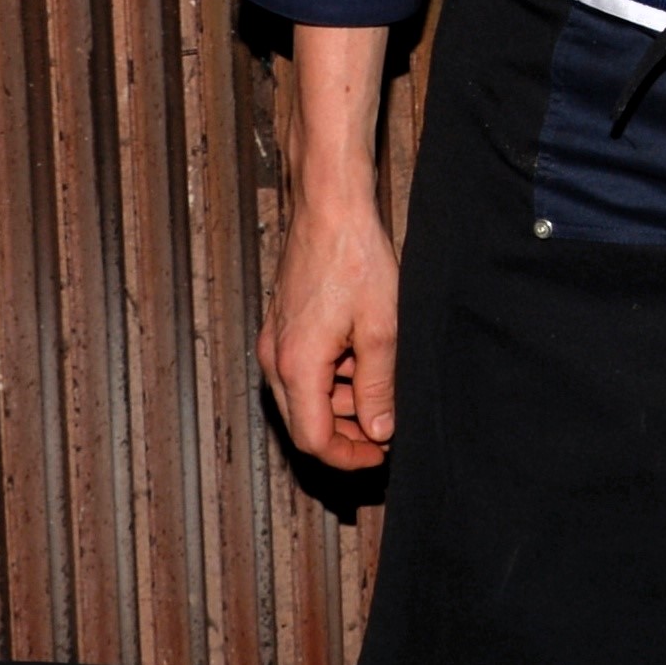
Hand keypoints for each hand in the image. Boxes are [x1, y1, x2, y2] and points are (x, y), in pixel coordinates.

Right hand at [259, 26, 401, 468]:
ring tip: (384, 382)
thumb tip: (380, 432)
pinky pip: (303, 370)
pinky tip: (364, 356)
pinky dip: (333, 376)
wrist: (330, 208)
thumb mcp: (381, 329)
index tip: (383, 454)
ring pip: (305, 397)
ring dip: (344, 402)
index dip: (349, 456)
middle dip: (348, 432)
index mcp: (297, 366)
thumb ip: (380, 386)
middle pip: (306, 422)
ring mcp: (275, 341)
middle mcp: (276, 358)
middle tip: (389, 426)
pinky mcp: (283, 326)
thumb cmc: (355, 259)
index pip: (313, 439)